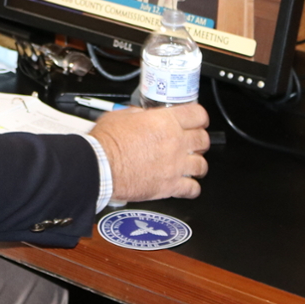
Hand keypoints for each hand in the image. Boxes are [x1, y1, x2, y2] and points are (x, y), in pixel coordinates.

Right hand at [89, 104, 209, 200]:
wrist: (100, 167)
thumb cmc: (106, 143)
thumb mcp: (121, 115)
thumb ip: (138, 114)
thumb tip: (142, 116)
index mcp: (165, 122)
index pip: (198, 114)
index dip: (199, 117)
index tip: (197, 121)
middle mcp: (175, 143)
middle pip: (204, 139)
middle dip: (199, 140)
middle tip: (193, 143)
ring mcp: (175, 166)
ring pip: (202, 165)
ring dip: (197, 164)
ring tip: (190, 165)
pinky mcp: (170, 186)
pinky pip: (193, 189)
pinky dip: (191, 188)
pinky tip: (186, 185)